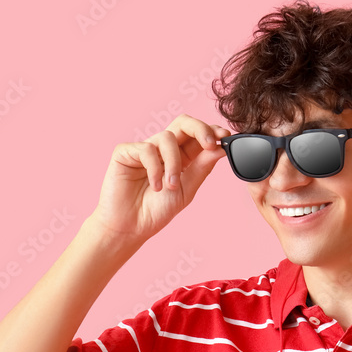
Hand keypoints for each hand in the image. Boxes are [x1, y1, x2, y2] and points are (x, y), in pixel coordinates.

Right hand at [89, 114, 230, 243]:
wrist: (130, 228)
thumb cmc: (156, 211)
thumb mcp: (186, 190)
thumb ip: (202, 168)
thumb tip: (221, 148)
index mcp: (181, 157)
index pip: (197, 135)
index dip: (212, 131)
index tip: (225, 136)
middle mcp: (163, 150)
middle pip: (183, 123)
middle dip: (200, 129)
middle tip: (210, 144)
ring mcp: (144, 149)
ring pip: (167, 137)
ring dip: (174, 163)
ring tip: (171, 186)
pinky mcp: (126, 152)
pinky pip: (146, 148)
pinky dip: (155, 168)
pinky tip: (155, 185)